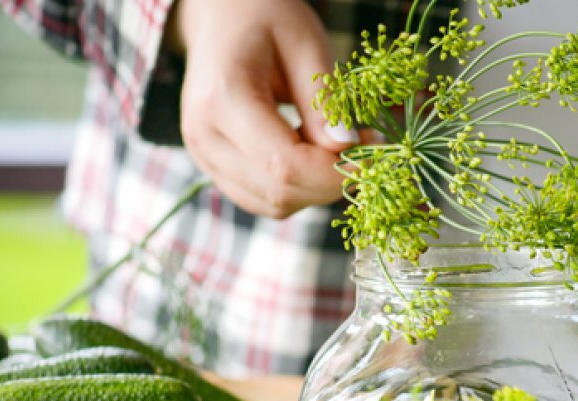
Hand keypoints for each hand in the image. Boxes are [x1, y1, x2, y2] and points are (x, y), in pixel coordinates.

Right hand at [168, 0, 349, 217]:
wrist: (219, 13)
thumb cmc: (265, 16)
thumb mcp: (305, 43)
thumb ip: (325, 100)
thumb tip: (348, 149)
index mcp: (223, 100)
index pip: (285, 166)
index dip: (337, 172)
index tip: (374, 148)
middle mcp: (203, 136)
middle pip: (280, 193)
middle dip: (331, 181)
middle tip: (364, 145)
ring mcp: (203, 156)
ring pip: (274, 204)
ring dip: (316, 187)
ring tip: (334, 143)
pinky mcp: (213, 167)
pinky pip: (264, 199)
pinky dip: (297, 188)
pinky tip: (312, 152)